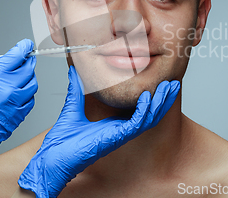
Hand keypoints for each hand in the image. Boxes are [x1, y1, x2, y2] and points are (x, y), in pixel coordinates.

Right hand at [0, 39, 37, 197]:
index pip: (17, 55)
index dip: (24, 47)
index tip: (25, 45)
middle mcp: (7, 88)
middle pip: (29, 68)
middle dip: (28, 61)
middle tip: (24, 59)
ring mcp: (15, 104)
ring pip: (32, 84)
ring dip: (29, 78)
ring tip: (20, 77)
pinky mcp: (18, 117)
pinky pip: (30, 101)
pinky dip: (27, 94)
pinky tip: (18, 94)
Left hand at [18, 66, 180, 197]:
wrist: (53, 157)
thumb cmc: (62, 140)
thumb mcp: (73, 106)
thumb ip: (77, 88)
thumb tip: (75, 69)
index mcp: (115, 124)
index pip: (140, 110)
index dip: (152, 96)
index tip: (159, 81)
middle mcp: (121, 130)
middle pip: (151, 114)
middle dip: (164, 99)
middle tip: (174, 83)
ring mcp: (121, 135)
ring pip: (149, 118)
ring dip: (160, 103)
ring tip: (170, 87)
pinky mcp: (117, 138)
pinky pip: (136, 124)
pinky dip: (143, 110)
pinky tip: (147, 97)